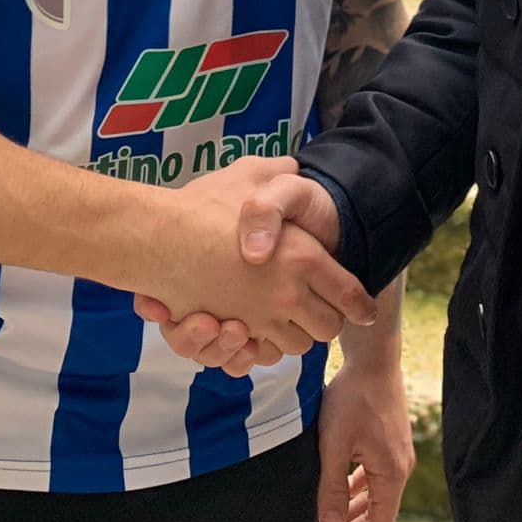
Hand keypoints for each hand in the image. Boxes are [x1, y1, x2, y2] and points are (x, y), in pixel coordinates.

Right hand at [141, 158, 374, 354]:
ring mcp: (259, 318)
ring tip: (291, 317)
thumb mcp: (250, 174)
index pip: (349, 293)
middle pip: (327, 328)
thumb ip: (281, 173)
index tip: (365, 312)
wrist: (156, 236)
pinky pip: (263, 354)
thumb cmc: (204, 203)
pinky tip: (262, 329)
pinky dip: (266, 347)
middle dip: (327, 321)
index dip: (361, 305)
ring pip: (297, 346)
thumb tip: (297, 167)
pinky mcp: (231, 334)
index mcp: (303, 256)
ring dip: (297, 335)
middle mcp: (287, 293)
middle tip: (322, 308)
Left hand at [313, 357, 413, 521]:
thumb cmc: (354, 396)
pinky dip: (355, 489)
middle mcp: (400, 468)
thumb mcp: (335, 444)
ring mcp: (396, 455)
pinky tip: (335, 488)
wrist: (373, 357)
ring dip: (350, 511)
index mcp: (392, 474)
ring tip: (322, 519)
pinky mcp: (388, 442)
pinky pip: (373, 477)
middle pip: (377, 515)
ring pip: (374, 496)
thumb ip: (332, 487)